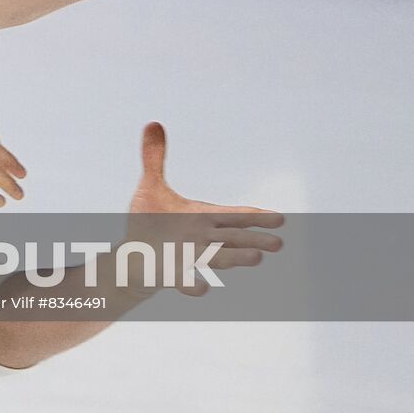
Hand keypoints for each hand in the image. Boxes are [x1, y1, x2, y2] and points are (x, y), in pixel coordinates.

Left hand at [123, 123, 282, 296]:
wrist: (133, 255)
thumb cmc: (148, 222)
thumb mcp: (150, 187)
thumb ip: (155, 158)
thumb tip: (153, 123)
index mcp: (202, 218)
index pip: (233, 216)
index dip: (255, 216)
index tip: (280, 218)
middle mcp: (201, 238)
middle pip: (233, 238)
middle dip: (254, 239)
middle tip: (279, 243)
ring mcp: (187, 257)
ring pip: (216, 259)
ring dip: (236, 259)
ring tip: (257, 259)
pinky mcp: (170, 274)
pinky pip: (184, 281)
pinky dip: (192, 285)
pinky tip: (201, 289)